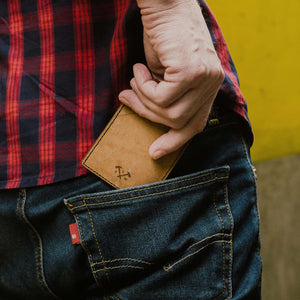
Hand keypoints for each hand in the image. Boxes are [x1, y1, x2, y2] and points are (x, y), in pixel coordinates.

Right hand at [119, 0, 223, 158]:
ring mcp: (205, 78)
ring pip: (170, 114)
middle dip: (148, 115)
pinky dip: (143, 88)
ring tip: (134, 79)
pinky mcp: (191, 72)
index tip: (155, 153)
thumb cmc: (163, 37)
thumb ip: (165, 96)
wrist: (164, 4)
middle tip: (127, 97)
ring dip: (144, 100)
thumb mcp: (165, 74)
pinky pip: (161, 98)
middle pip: (180, 123)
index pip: (196, 124)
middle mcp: (212, 84)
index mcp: (209, 86)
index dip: (175, 141)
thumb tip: (146, 116)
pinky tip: (139, 69)